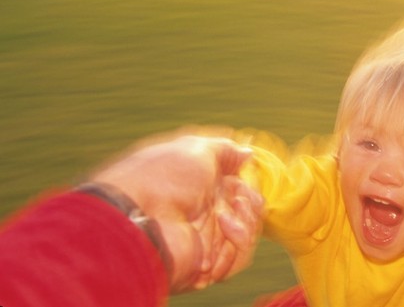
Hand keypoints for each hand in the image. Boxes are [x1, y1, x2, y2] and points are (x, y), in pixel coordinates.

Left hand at [91, 132, 263, 292]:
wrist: (138, 220)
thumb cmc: (163, 178)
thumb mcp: (196, 149)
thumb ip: (226, 150)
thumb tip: (247, 153)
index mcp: (200, 187)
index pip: (237, 190)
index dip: (248, 184)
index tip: (246, 176)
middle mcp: (203, 214)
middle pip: (247, 214)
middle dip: (252, 206)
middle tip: (239, 200)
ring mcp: (204, 241)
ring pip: (246, 237)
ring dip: (247, 224)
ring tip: (226, 217)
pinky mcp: (205, 267)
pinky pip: (236, 260)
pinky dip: (239, 244)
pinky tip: (226, 229)